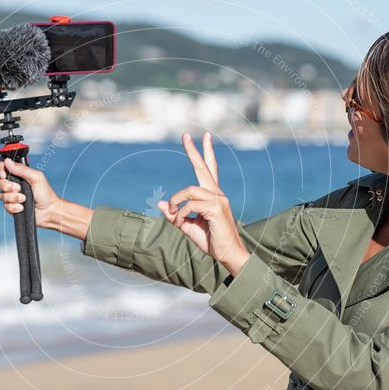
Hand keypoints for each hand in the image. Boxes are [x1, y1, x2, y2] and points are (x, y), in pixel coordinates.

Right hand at [0, 158, 60, 227]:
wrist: (48, 211)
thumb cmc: (45, 193)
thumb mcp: (36, 178)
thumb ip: (22, 169)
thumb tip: (7, 161)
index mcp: (19, 174)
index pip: (3, 167)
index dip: (1, 169)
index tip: (4, 175)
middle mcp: (13, 184)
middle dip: (8, 186)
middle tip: (19, 189)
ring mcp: (12, 196)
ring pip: (2, 195)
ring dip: (13, 198)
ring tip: (24, 199)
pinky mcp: (11, 207)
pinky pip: (5, 206)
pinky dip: (14, 207)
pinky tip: (22, 207)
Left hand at [157, 132, 250, 275]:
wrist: (227, 255)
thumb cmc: (211, 241)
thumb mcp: (188, 226)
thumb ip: (175, 215)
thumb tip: (161, 203)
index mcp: (212, 195)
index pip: (209, 169)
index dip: (205, 153)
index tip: (202, 137)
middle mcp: (217, 194)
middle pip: (203, 168)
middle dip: (193, 151)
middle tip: (185, 135)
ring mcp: (218, 199)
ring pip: (189, 190)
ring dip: (176, 203)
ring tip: (175, 216)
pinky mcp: (216, 208)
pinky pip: (190, 205)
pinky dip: (181, 214)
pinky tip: (182, 223)